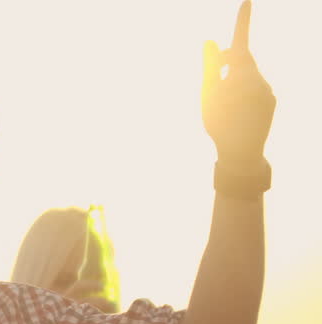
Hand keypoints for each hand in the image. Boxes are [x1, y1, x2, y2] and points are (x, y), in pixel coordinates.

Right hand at [201, 1, 275, 161]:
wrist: (242, 152)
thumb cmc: (220, 123)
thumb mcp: (208, 93)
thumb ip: (210, 65)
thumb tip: (211, 41)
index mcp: (242, 73)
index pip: (240, 40)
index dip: (243, 19)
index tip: (247, 0)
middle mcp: (260, 78)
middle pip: (241, 60)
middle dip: (226, 63)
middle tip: (210, 79)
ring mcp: (268, 90)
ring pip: (248, 76)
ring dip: (233, 81)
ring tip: (221, 104)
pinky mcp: (271, 101)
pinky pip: (255, 89)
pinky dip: (243, 93)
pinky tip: (235, 111)